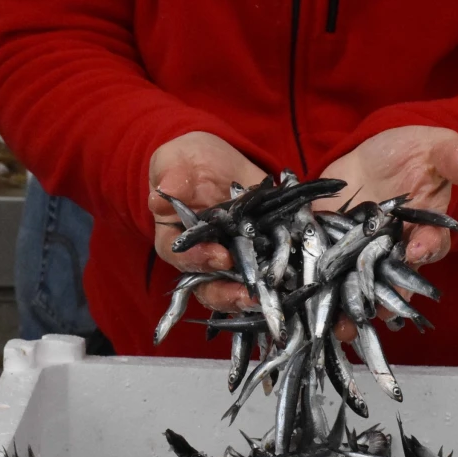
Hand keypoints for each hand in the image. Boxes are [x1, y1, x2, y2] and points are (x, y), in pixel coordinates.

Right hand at [148, 131, 265, 311]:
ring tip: (272, 295)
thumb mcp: (176, 160)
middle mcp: (203, 257)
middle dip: (228, 292)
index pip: (181, 256)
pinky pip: (267, 273)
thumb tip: (161, 195)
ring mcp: (232, 261)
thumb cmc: (188, 162)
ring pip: (238, 287)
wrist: (220, 161)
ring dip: (254, 295)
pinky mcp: (258, 256)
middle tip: (249, 292)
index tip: (219, 257)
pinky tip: (297, 280)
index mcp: (177, 238)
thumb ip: (171, 176)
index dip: (197, 261)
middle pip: (208, 286)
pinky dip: (280, 279)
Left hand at [317, 126, 457, 339]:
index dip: (426, 248)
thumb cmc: (414, 153)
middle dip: (383, 298)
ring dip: (348, 308)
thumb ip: (456, 159)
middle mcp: (395, 252)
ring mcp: (361, 255)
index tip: (417, 250)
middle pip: (392, 280)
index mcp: (426, 230)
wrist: (375, 156)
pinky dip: (311, 286)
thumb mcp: (436, 149)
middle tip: (373, 313)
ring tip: (340, 326)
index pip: (431, 244)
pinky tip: (300, 299)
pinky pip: (322, 271)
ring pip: (358, 286)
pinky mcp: (330, 250)